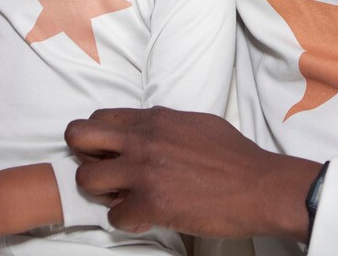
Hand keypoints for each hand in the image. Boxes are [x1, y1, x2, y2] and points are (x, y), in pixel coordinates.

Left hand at [65, 106, 321, 240]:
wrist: (258, 185)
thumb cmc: (233, 155)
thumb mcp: (197, 123)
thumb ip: (165, 124)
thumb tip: (147, 128)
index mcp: (156, 118)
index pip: (100, 117)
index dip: (97, 137)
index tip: (108, 152)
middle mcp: (144, 139)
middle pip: (79, 137)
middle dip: (83, 156)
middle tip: (103, 172)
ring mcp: (144, 171)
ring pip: (87, 179)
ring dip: (102, 193)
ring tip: (124, 198)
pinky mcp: (151, 204)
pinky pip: (114, 216)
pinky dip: (127, 220)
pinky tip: (146, 217)